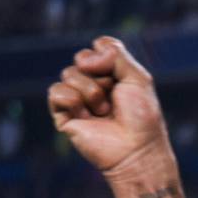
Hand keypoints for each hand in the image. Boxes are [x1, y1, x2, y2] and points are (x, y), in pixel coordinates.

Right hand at [47, 36, 169, 176]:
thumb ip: (115, 55)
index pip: (98, 48)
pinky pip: (56, 91)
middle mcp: (93, 84)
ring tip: (104, 112)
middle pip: (82, 58)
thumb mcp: (138, 78)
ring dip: (91, 92)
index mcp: (112, 75)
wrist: (135, 149)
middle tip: (114, 98)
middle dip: (101, 76)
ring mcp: (77, 98)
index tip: (120, 75)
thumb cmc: (141, 117)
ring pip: (69, 73)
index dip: (106, 56)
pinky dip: (73, 101)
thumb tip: (83, 59)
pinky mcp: (63, 114)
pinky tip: (86, 116)